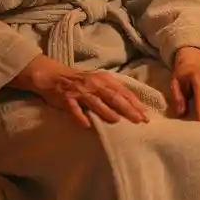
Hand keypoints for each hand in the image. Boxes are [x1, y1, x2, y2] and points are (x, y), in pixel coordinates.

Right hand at [10, 55, 149, 127]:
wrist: (54, 75)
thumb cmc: (80, 81)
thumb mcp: (99, 83)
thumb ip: (113, 92)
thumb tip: (133, 105)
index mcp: (104, 79)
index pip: (123, 92)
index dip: (135, 103)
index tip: (146, 114)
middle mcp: (94, 84)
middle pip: (113, 97)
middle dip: (127, 108)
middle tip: (138, 120)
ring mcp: (80, 91)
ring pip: (95, 102)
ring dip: (106, 111)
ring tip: (116, 120)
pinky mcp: (66, 98)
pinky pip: (74, 108)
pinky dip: (80, 116)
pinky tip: (86, 124)